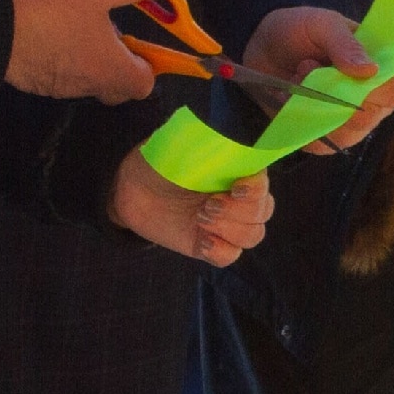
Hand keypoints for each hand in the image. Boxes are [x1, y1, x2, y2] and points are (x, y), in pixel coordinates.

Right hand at [5, 0, 166, 102]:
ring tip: (80, 27)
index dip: (149, 63)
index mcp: (113, 69)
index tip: (138, 39)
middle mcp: (91, 87)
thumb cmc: (55, 6)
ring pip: (92, 83)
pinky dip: (69, 62)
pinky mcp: (40, 86)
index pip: (146, 84)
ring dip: (95, 62)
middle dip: (122, 64)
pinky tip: (54, 35)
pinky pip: (66, 79)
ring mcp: (63, 90)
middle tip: (111, 33)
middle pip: (120, 88)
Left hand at [109, 153, 272, 266]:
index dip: (256, 189)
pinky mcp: (209, 243)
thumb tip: (227, 137)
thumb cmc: (159, 160)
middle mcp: (236, 196)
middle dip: (239, 212)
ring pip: (252, 235)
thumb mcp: (182, 144)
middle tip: (207, 206)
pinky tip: (202, 241)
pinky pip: (231, 255)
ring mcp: (225, 222)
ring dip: (230, 230)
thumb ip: (209, 143)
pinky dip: (221, 251)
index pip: (263, 182)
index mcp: (235, 169)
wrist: (131, 188)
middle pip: (262, 211)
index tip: (236, 188)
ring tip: (200, 218)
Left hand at [243, 7, 393, 153]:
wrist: (263, 49)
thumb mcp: (321, 24)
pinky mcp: (324, 138)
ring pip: (340, 133)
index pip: (392, 89)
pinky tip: (288, 99)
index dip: (371, 88)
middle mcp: (371, 100)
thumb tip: (371, 70)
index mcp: (380, 67)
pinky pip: (318, 144)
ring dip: (310, 105)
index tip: (340, 71)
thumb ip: (345, 44)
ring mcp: (349, 123)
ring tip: (295, 79)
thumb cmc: (300, 31)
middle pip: (365, 117)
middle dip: (328, 93)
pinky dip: (298, 121)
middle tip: (306, 65)